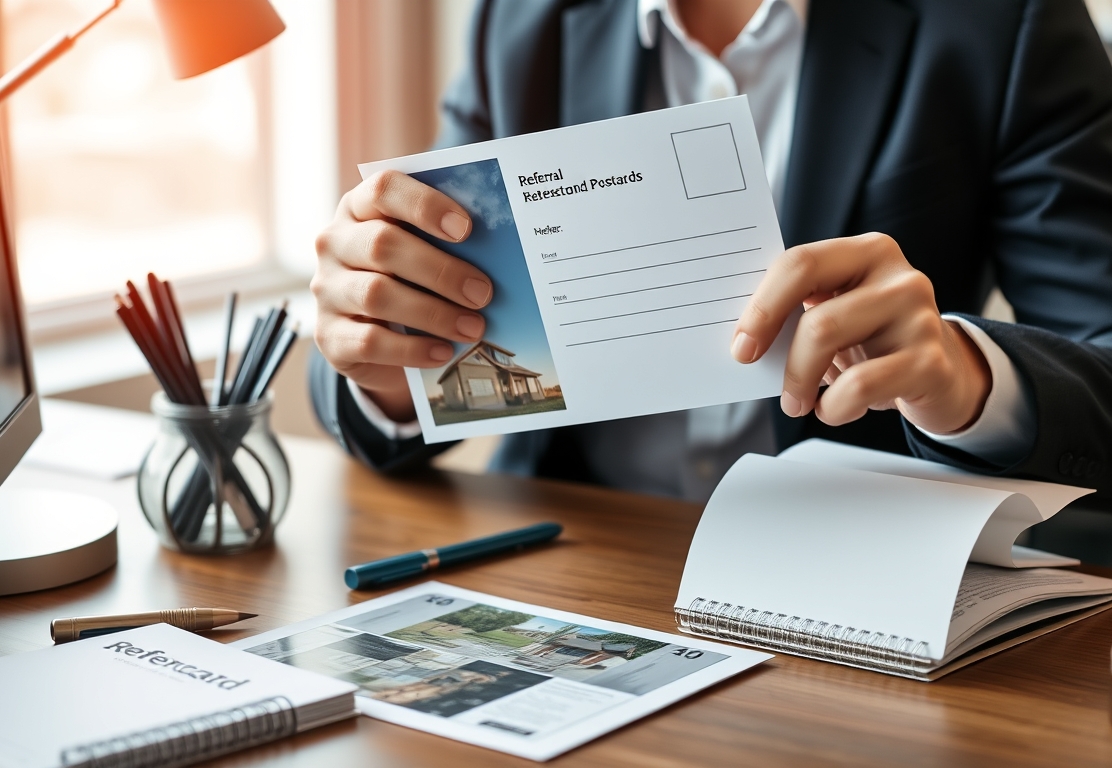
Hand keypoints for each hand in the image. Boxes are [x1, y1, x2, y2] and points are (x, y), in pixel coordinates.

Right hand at [312, 170, 492, 421]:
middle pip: (382, 245)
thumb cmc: (408, 279)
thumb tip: (495, 252)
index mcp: (359, 208)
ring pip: (377, 295)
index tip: (466, 228)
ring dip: (433, 313)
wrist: (372, 335)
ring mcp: (326, 290)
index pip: (383, 189)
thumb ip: (444, 242)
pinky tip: (444, 351)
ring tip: (473, 327)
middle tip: (482, 292)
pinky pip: (371, 342)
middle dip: (440, 270)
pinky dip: (414, 349)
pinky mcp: (329, 336)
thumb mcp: (421, 252)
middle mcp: (335, 244)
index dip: (424, 205)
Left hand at [731, 233, 991, 434]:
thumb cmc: (873, 339)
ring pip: (833, 346)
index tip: (739, 346)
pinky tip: (833, 409)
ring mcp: (919, 318)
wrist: (942, 373)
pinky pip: (860, 387)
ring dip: (799, 384)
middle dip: (778, 357)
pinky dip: (834, 407)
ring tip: (797, 403)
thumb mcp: (837, 312)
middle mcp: (898, 277)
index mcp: (866, 252)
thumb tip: (741, 338)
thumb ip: (798, 310)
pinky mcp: (931, 362)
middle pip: (815, 315)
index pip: (800, 264)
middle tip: (758, 377)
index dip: (761, 308)